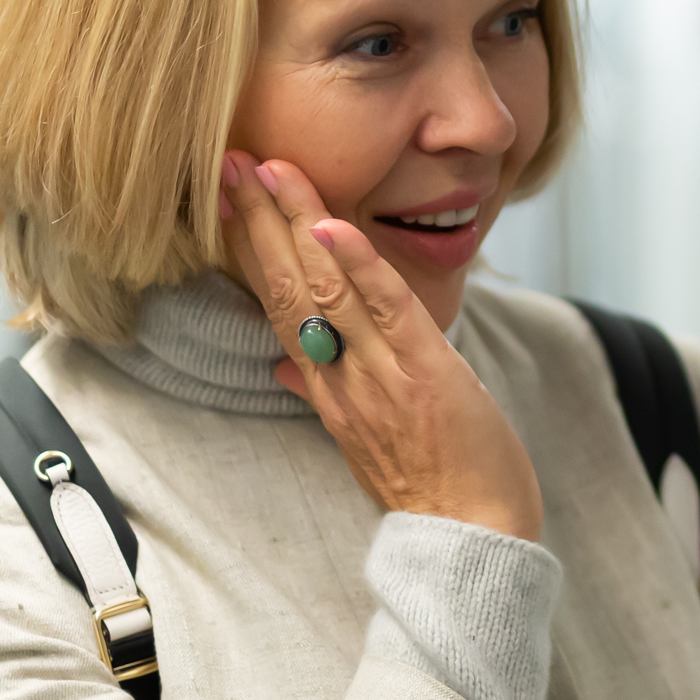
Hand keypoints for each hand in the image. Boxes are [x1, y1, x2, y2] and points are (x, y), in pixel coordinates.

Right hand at [222, 153, 541, 537]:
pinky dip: (360, 266)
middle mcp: (340, 378)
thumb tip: (284, 367)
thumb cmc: (432, 488)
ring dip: (296, 224)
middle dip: (257, 221)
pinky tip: (334, 224)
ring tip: (268, 169)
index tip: (227, 194)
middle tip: (228, 159)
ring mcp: (380, 376)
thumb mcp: (364, 441)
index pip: (277, 303)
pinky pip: (389, 312)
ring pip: (326, 289)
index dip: (250, 247)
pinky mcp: (427, 374)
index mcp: (327, 387)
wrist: (472, 541)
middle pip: (286, 287)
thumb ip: (320, 395)